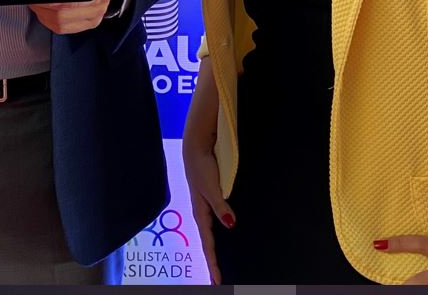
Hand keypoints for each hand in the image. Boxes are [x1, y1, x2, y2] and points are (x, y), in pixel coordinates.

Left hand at [28, 0, 118, 34]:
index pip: (74, 1)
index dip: (54, 1)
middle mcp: (98, 6)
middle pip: (62, 15)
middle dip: (42, 5)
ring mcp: (93, 17)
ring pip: (60, 23)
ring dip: (43, 13)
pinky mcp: (86, 24)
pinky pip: (62, 29)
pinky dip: (48, 20)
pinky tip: (43, 9)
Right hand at [182, 115, 234, 282]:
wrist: (196, 146)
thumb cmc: (202, 166)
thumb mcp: (211, 188)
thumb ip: (220, 206)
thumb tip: (231, 225)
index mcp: (200, 213)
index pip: (207, 244)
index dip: (213, 263)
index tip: (217, 281)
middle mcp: (202, 213)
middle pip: (208, 243)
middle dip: (212, 261)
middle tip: (217, 279)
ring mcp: (206, 206)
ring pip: (211, 233)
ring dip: (214, 249)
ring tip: (218, 264)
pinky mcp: (211, 198)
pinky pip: (214, 222)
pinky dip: (218, 233)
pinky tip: (225, 234)